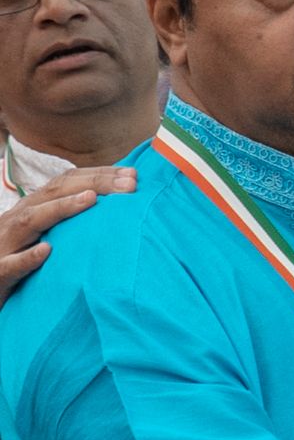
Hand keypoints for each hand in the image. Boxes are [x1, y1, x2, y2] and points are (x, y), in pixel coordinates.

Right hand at [0, 166, 135, 308]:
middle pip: (54, 193)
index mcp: (33, 208)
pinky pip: (11, 264)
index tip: (134, 175)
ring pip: (29, 220)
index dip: (99, 175)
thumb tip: (118, 210)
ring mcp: (5, 244)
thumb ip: (73, 221)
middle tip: (130, 184)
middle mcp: (18, 219)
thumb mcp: (47, 235)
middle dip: (93, 183)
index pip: (66, 182)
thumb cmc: (20, 259)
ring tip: (91, 199)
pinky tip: (46, 251)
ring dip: (61, 208)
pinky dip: (28, 258)